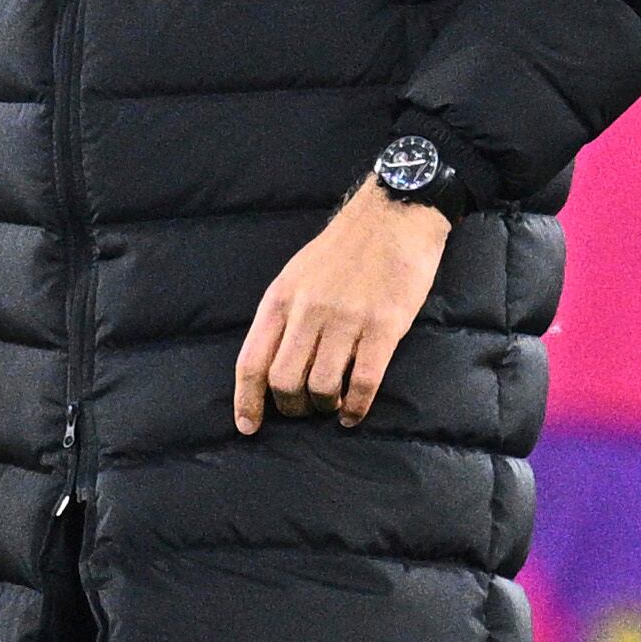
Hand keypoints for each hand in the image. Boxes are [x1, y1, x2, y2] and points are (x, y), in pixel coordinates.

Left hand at [235, 185, 450, 433]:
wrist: (393, 214)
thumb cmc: (343, 248)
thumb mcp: (296, 274)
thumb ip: (283, 315)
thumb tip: (269, 364)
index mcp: (281, 298)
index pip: (252, 360)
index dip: (246, 400)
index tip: (248, 426)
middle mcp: (308, 310)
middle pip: (284, 381)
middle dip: (290, 407)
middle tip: (303, 410)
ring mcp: (346, 319)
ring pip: (322, 386)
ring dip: (324, 407)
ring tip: (331, 406)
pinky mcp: (384, 326)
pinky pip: (363, 381)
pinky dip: (356, 406)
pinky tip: (353, 412)